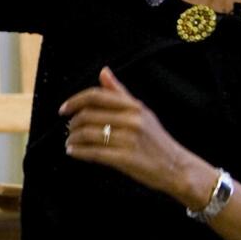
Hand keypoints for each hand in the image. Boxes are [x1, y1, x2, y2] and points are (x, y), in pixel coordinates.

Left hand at [59, 67, 199, 202]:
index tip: (64, 109)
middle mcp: (131, 120)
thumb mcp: (142, 111)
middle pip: (88, 115)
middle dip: (72, 123)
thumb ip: (120, 92)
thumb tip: (103, 71)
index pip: (96, 96)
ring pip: (87, 134)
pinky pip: (93, 152)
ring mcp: (128, 139)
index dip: (75, 101)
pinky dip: (78, 152)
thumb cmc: (156, 140)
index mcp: (133, 106)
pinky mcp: (125, 158)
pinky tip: (73, 152)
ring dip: (73, 138)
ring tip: (70, 142)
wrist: (176, 167)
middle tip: (69, 128)